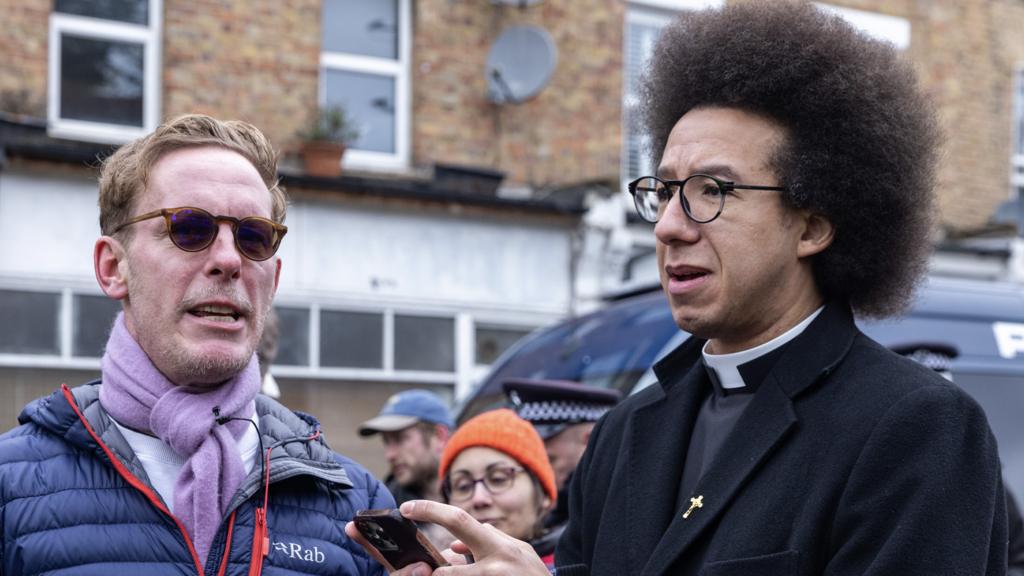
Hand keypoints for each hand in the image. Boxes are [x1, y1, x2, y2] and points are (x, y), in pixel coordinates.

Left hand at [345, 500, 550, 574]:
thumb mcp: (515, 553)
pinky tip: (443, 573)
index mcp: (497, 547)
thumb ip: (485, 543)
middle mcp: (493, 568)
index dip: (430, 512)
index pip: (459, 521)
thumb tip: (453, 546)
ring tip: (437, 572)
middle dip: (425, 572)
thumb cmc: (531, 575)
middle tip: (414, 569)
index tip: (406, 508)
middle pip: (444, 570)